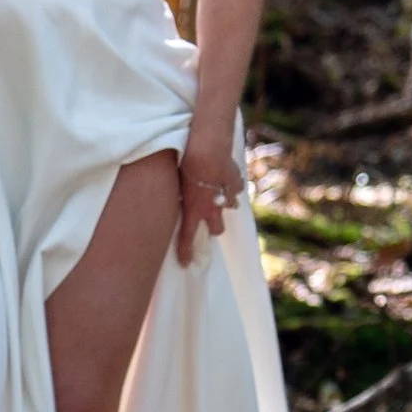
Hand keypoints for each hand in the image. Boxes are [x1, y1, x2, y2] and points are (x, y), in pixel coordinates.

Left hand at [175, 133, 243, 267]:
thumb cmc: (184, 163)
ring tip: (217, 190)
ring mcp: (226, 196)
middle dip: (213, 227)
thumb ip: (179, 195)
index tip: (185, 263)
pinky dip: (232, 183)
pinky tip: (225, 173)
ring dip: (224, 202)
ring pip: (230, 207)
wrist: (206, 148)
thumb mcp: (175, 182)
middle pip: (217, 230)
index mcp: (194, 209)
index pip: (187, 237)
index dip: (185, 252)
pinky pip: (236, 187)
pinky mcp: (236, 182)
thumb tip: (177, 198)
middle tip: (207, 217)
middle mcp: (211, 207)